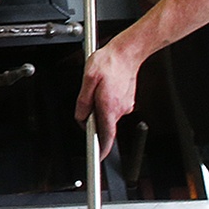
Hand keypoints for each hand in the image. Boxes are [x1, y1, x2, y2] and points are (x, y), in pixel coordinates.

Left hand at [74, 37, 142, 158]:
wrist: (128, 52)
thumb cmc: (109, 62)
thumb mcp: (88, 79)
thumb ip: (83, 101)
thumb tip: (80, 116)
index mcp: (109, 106)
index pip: (107, 135)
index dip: (102, 148)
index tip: (99, 157)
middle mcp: (120, 108)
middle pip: (104, 123)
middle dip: (93, 117)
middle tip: (88, 103)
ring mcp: (126, 104)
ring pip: (108, 113)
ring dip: (100, 106)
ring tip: (97, 88)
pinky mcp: (128, 99)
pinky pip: (114, 106)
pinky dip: (107, 101)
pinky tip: (105, 87)